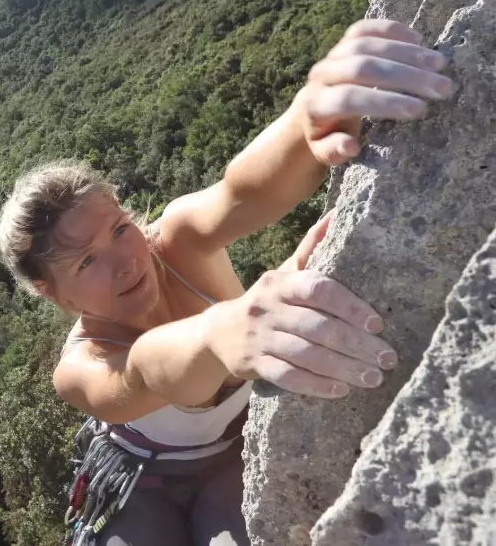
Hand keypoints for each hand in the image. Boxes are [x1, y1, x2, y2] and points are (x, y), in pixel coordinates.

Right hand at [206, 212, 397, 397]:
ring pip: (305, 355)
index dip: (350, 306)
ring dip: (343, 368)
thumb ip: (311, 248)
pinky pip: (287, 377)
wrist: (217, 333)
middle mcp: (266, 307)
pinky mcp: (252, 363)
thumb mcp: (284, 273)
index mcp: (279, 282)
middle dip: (356, 344)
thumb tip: (338, 213)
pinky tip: (340, 390)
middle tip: (386, 358)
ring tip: (373, 377)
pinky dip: (316, 385)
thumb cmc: (266, 302)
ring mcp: (258, 337)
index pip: (317, 289)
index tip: (378, 323)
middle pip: (316, 327)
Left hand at [292, 19, 453, 165]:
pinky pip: (365, 29)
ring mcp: (331, 56)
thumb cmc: (327, 135)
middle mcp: (320, 75)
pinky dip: (391, 30)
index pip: (349, 99)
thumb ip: (334, 150)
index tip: (420, 110)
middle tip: (442, 88)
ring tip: (440, 65)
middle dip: (406, 77)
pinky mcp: (343, 42)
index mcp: (316, 105)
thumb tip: (351, 146)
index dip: (385, 102)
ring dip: (407, 53)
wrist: (312, 110)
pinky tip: (419, 40)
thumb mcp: (326, 152)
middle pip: (363, 69)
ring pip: (367, 46)